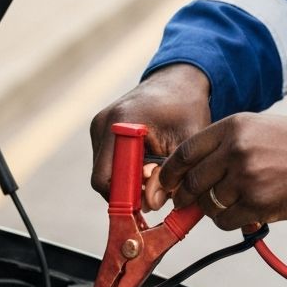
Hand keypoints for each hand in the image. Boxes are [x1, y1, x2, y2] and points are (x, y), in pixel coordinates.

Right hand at [90, 64, 211, 205]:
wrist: (179, 80)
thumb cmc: (187, 107)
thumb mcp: (188, 141)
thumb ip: (172, 174)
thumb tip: (153, 204)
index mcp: (122, 122)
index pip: (108, 177)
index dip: (127, 198)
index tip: (150, 206)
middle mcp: (103, 123)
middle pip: (104, 178)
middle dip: (130, 192)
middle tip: (158, 195)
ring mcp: (99, 126)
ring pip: (106, 172)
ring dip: (129, 181)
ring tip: (157, 174)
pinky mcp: (102, 130)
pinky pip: (108, 161)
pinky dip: (127, 170)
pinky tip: (150, 165)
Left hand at [157, 113, 286, 231]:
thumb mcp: (260, 128)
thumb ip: (226, 145)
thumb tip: (192, 173)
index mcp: (234, 127)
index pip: (185, 152)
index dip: (169, 173)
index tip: (166, 185)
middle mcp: (236, 150)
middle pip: (192, 182)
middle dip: (186, 197)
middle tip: (189, 203)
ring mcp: (246, 177)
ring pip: (208, 205)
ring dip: (214, 210)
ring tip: (234, 203)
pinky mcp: (258, 203)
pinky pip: (226, 221)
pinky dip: (230, 221)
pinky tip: (245, 212)